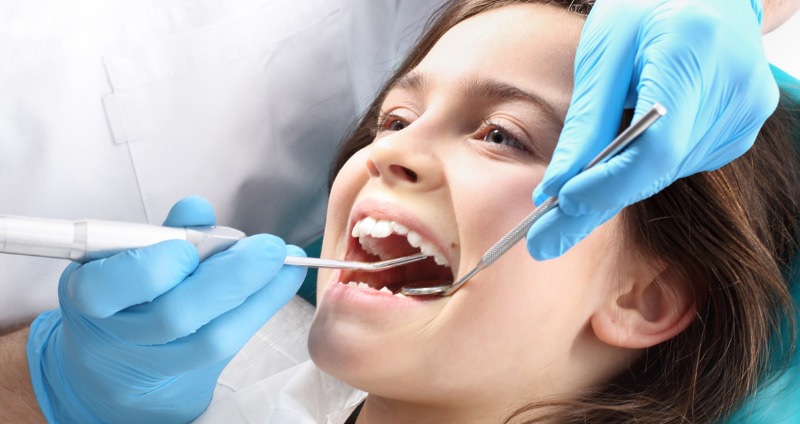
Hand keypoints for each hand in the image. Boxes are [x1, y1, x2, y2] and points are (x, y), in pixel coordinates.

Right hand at [26, 196, 305, 422]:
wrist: (119, 362)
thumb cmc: (127, 292)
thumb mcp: (129, 256)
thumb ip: (162, 232)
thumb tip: (196, 209)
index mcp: (89, 295)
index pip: (103, 289)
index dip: (148, 270)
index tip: (186, 249)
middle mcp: (118, 336)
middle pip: (172, 317)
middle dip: (229, 277)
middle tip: (269, 247)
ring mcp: (155, 362)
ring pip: (209, 339)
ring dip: (257, 294)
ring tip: (285, 263)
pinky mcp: (190, 376)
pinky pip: (231, 344)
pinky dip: (262, 308)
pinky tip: (284, 281)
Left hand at [527, 0, 777, 258]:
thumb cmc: (646, 10)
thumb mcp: (603, 52)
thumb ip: (586, 121)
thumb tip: (556, 188)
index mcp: (694, 51)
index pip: (653, 146)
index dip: (606, 184)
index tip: (559, 206)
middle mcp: (735, 88)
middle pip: (658, 169)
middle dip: (597, 201)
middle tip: (544, 238)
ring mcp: (746, 111)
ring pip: (665, 173)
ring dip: (617, 184)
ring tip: (574, 191)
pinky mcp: (743, 127)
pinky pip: (681, 163)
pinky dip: (643, 166)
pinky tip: (628, 147)